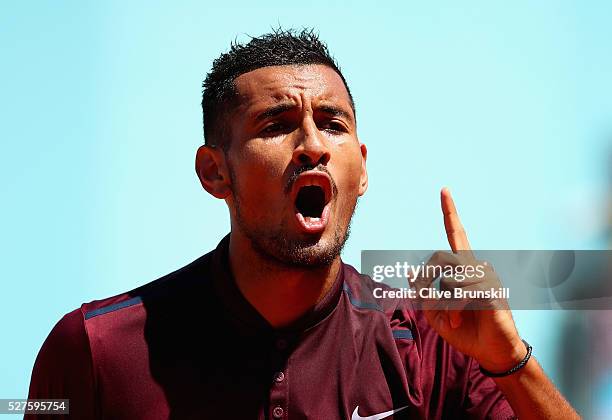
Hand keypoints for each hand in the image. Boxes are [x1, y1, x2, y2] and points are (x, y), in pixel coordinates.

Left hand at [413, 188, 525, 372]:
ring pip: (449, 280)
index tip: (444, 190)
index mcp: (464, 268)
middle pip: (440, 258)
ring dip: (445, 304)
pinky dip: (455, 310)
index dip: (450, 213)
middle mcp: (477, 266)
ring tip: (455, 317)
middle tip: (430, 302)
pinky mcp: (493, 291)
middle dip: (427, 280)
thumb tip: (409, 272)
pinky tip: (462, 319)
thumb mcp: (435, 313)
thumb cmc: (465, 330)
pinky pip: (463, 293)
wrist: (490, 352)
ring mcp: (487, 277)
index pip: (456, 234)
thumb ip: (423, 294)